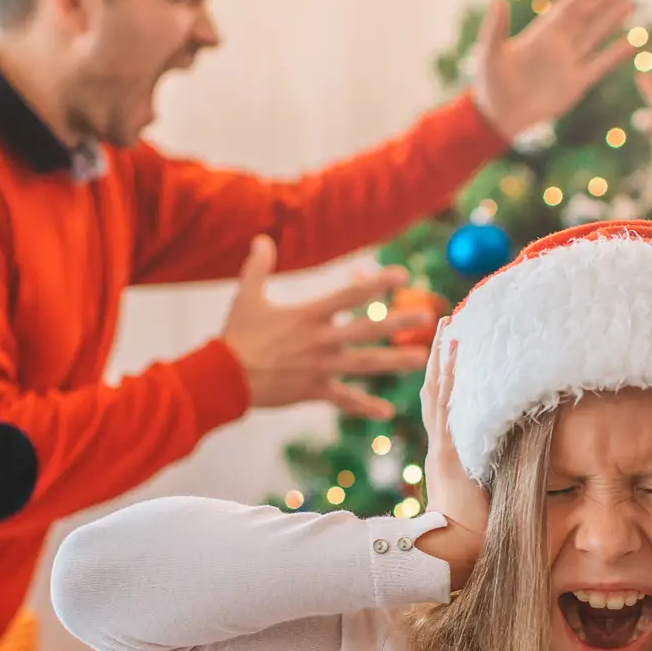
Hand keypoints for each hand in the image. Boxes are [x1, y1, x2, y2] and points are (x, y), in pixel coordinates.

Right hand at [221, 238, 430, 418]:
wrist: (224, 378)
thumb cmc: (236, 336)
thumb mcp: (246, 297)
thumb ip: (258, 267)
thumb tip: (262, 239)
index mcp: (308, 316)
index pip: (350, 295)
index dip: (377, 283)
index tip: (402, 277)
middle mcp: (320, 340)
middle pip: (367, 330)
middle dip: (398, 323)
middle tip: (427, 318)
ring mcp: (320, 367)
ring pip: (365, 364)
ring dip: (394, 362)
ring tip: (421, 359)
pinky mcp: (314, 391)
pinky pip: (344, 400)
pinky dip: (365, 407)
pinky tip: (387, 412)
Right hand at [414, 321, 486, 588]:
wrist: (456, 558)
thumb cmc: (479, 537)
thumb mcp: (494, 498)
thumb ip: (504, 477)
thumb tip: (532, 463)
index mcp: (451, 459)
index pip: (449, 412)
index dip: (451, 381)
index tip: (458, 352)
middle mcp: (443, 449)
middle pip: (438, 394)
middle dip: (441, 360)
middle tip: (445, 326)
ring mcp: (443, 450)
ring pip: (439, 394)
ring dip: (442, 359)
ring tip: (445, 327)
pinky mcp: (448, 454)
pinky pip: (447, 409)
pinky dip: (448, 379)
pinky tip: (451, 354)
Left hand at [470, 0, 636, 137]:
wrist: (499, 118)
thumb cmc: (490, 85)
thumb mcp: (490, 53)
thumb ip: (496, 27)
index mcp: (540, 34)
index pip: (567, 7)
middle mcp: (558, 45)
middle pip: (586, 17)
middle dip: (603, 2)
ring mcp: (569, 64)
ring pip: (597, 36)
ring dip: (613, 20)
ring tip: (630, 4)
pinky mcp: (577, 84)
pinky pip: (602, 64)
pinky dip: (617, 53)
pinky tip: (633, 41)